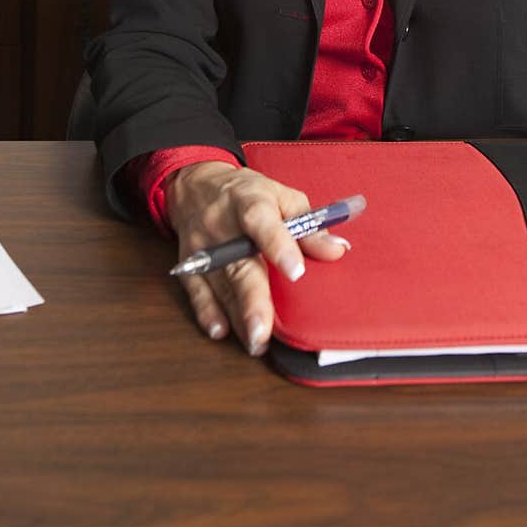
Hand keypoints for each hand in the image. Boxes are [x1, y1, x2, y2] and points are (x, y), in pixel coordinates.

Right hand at [164, 160, 349, 354]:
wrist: (196, 185)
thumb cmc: (246, 193)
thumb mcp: (282, 196)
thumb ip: (309, 224)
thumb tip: (336, 250)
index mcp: (248, 200)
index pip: (261, 220)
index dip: (278, 244)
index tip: (296, 271)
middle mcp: (222, 224)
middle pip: (238, 264)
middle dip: (251, 299)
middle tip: (264, 330)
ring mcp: (202, 246)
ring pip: (220, 285)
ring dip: (237, 315)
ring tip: (256, 341)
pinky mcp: (189, 262)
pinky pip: (196, 291)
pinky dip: (207, 312)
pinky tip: (221, 330)